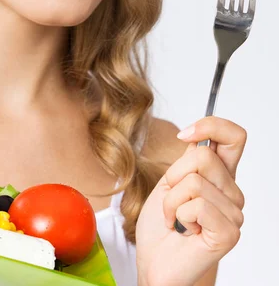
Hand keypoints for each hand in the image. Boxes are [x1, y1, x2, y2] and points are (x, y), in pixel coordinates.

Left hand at [135, 117, 246, 285]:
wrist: (154, 262)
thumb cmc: (161, 225)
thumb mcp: (169, 182)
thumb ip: (189, 160)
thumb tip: (198, 137)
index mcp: (221, 176)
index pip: (234, 137)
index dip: (211, 126)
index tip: (185, 135)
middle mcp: (232, 193)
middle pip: (203, 156)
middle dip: (174, 175)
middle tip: (172, 199)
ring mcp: (234, 214)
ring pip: (194, 182)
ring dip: (171, 201)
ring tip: (175, 220)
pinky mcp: (228, 233)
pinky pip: (196, 206)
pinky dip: (177, 216)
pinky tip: (184, 231)